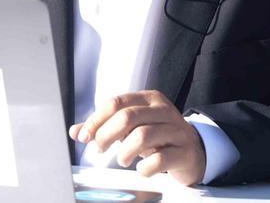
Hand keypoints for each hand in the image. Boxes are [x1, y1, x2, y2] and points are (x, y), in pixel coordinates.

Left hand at [69, 90, 206, 185]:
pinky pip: (159, 160)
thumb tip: (76, 131)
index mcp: (149, 99)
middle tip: (100, 149)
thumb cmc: (158, 137)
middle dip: (106, 135)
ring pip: (142, 136)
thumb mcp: (133, 127)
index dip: (96, 120)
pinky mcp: (183, 152)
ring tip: (123, 159)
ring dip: (125, 152)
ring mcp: (176, 130)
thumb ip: (105, 127)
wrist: (194, 151)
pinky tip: (142, 169)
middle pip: (127, 117)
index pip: (116, 102)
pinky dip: (145, 168)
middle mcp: (164, 110)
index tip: (85, 137)